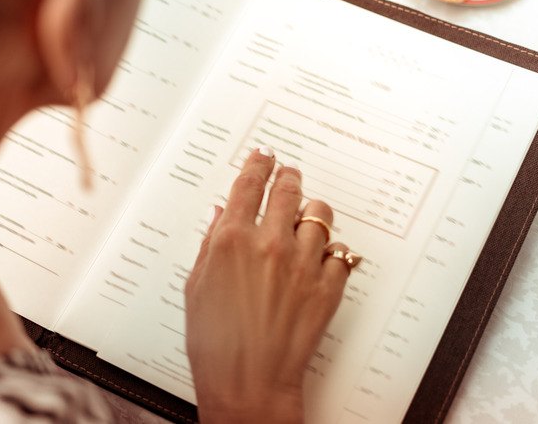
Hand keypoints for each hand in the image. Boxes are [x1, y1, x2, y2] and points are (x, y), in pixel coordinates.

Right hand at [185, 147, 351, 423]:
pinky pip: (340, 254)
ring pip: (320, 216)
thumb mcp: (196, 287)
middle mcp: (270, 244)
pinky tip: (321, 258)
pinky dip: (332, 252)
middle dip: (288, 176)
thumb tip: (220, 215)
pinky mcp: (327, 287)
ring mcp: (303, 264)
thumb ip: (210, 244)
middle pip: (288, 190)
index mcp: (232, 241)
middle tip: (288, 174)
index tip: (263, 155)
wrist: (248, 381)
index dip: (257, 163)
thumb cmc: (216, 343)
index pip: (248, 184)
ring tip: (308, 217)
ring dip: (312, 212)